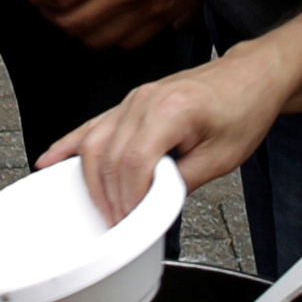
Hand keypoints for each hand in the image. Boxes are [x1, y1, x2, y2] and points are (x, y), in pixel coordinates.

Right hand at [51, 51, 279, 222]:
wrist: (251, 76)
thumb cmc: (243, 109)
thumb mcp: (223, 157)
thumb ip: (182, 182)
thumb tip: (151, 207)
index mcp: (171, 109)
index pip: (134, 162)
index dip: (130, 198)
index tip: (133, 221)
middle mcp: (145, 100)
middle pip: (108, 155)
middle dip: (109, 197)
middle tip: (119, 225)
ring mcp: (133, 99)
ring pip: (93, 142)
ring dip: (91, 180)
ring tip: (101, 208)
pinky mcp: (130, 103)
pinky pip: (92, 125)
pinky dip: (69, 145)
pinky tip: (50, 160)